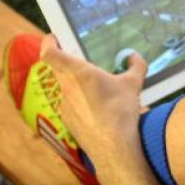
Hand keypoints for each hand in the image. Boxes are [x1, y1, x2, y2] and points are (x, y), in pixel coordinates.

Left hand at [39, 35, 147, 164]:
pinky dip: (80, 103)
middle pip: (58, 69)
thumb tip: (134, 57)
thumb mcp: (134, 83)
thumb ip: (136, 66)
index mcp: (78, 72)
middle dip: (67, 63)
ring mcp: (64, 105)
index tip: (53, 38)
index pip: (49, 53)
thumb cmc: (121, 110)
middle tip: (82, 61)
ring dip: (77, 85)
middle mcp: (66, 87)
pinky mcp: (67, 120)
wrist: (114, 146)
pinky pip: (71, 105)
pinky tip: (97, 110)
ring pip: (66, 88)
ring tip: (97, 90)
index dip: (48, 42)